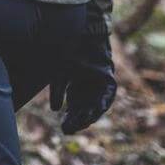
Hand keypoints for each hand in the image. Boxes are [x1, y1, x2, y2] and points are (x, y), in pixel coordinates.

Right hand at [49, 19, 117, 134]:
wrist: (81, 37)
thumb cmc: (69, 55)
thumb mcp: (60, 75)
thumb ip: (58, 92)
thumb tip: (55, 109)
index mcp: (77, 93)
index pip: (74, 112)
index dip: (70, 120)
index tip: (64, 128)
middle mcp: (89, 93)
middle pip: (85, 112)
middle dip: (79, 120)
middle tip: (71, 128)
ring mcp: (100, 88)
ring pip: (97, 107)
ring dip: (92, 114)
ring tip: (85, 121)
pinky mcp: (109, 80)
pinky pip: (109, 95)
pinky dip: (104, 101)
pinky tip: (99, 108)